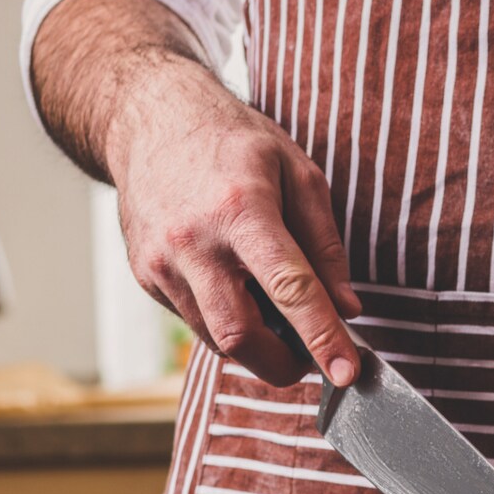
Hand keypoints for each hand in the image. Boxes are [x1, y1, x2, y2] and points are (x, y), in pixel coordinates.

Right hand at [107, 58, 360, 386]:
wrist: (150, 119)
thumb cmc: (234, 143)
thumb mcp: (299, 175)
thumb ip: (326, 246)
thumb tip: (347, 308)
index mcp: (241, 210)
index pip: (289, 290)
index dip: (322, 338)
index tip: (347, 374)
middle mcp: (194, 242)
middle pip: (241, 335)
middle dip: (285, 363)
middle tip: (314, 356)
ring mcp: (161, 263)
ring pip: (216, 339)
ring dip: (258, 346)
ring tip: (280, 317)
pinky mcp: (145, 276)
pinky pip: (195, 322)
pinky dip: (227, 324)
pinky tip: (240, 292)